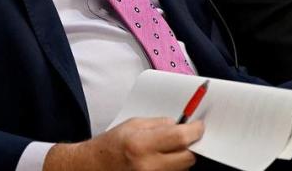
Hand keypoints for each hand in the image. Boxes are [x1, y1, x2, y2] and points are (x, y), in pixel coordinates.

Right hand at [44, 118, 202, 170]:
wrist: (92, 167)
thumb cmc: (110, 145)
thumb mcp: (132, 125)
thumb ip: (158, 124)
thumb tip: (180, 124)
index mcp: (141, 145)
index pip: (180, 138)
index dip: (194, 130)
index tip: (199, 126)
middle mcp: (147, 166)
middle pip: (187, 158)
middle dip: (189, 145)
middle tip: (183, 137)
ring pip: (182, 168)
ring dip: (179, 157)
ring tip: (163, 150)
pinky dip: (172, 166)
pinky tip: (159, 160)